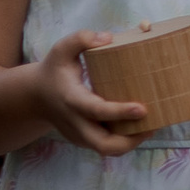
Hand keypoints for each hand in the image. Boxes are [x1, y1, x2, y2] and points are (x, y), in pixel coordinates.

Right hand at [29, 30, 158, 156]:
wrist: (36, 96)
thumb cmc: (54, 70)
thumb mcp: (62, 49)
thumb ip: (81, 39)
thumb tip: (108, 39)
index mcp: (71, 100)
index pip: (95, 110)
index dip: (119, 112)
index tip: (142, 109)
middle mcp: (75, 123)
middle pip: (104, 144)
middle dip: (131, 140)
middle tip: (154, 124)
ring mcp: (79, 135)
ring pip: (108, 150)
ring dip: (132, 142)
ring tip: (152, 125)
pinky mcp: (84, 140)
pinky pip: (107, 146)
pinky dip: (125, 141)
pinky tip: (141, 127)